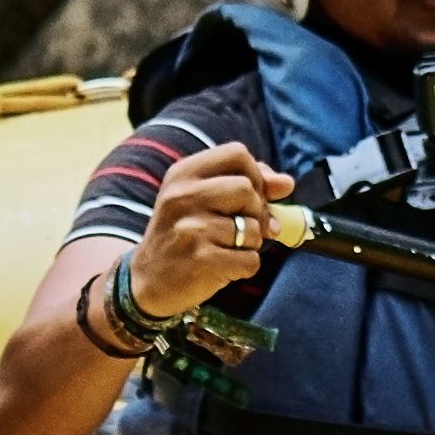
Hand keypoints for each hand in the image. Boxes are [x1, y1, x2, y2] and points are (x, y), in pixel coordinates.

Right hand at [135, 142, 290, 325]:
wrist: (147, 281)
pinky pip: (250, 260)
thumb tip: (287, 183)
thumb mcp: (203, 201)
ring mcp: (190, 228)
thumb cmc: (183, 236)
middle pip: (247, 188)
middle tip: (246, 229)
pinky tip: (224, 268)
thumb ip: (246, 186)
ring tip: (229, 249)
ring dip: (252, 243)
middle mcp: (183, 196)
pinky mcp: (200, 260)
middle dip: (257, 212)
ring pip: (253, 228)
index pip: (237, 153)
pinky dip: (246, 267)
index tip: (253, 196)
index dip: (256, 174)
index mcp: (183, 173)